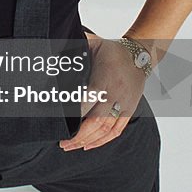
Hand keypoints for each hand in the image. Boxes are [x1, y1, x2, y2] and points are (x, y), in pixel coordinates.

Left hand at [58, 34, 149, 151]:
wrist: (141, 54)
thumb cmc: (112, 50)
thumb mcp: (93, 44)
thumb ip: (74, 50)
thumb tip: (51, 53)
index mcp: (104, 78)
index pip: (87, 101)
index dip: (73, 115)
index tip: (59, 122)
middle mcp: (115, 94)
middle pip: (96, 122)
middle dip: (78, 136)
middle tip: (62, 143)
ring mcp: (124, 104)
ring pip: (106, 129)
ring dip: (88, 141)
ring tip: (71, 146)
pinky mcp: (129, 110)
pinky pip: (117, 130)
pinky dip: (103, 141)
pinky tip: (89, 145)